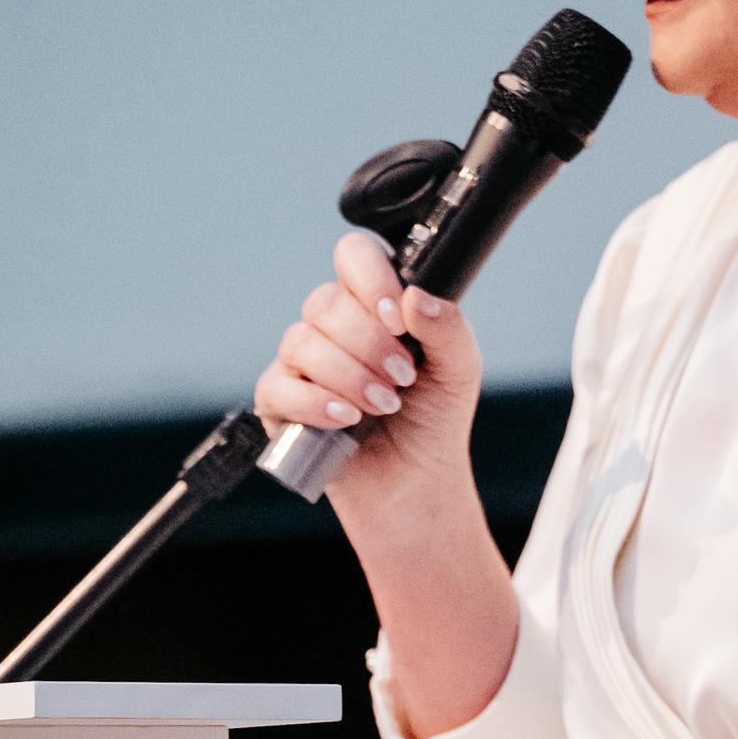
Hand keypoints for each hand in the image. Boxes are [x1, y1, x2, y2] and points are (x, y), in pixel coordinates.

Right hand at [255, 231, 483, 532]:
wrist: (417, 482)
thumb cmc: (434, 421)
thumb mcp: (459, 370)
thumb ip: (448, 328)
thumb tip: (416, 298)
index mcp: (372, 303)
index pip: (354, 256)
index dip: (371, 279)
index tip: (398, 318)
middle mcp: (332, 325)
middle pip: (326, 302)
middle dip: (370, 343)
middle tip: (403, 379)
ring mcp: (301, 362)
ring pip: (303, 343)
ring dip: (350, 376)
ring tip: (383, 406)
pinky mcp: (279, 402)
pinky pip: (280, 387)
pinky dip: (316, 403)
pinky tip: (347, 420)